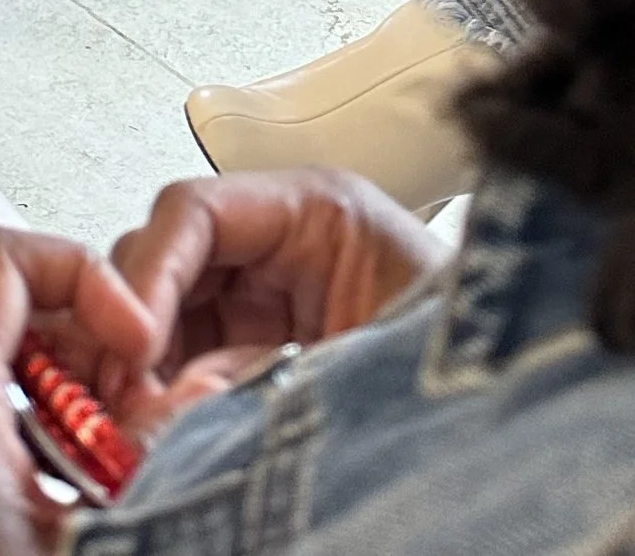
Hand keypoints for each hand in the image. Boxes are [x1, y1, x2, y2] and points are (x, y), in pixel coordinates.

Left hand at [0, 225, 160, 555]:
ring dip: (67, 401)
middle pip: (3, 316)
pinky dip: (34, 437)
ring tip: (117, 469)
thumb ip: (147, 449)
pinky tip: (76, 499)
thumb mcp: (90, 535)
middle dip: (86, 349)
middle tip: (139, 415)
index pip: (0, 259)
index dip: (83, 275)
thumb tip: (203, 399)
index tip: (133, 338)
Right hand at [110, 171, 443, 422]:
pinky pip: (186, 363)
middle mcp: (280, 248)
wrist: (509, 415)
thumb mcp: (364, 362)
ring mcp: (264, 300)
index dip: (151, 269)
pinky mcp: (255, 353)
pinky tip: (160, 425)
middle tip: (124, 394)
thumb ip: (259, 380)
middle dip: (133, 323)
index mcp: (319, 213)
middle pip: (165, 257)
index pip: (196, 209)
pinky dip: (163, 395)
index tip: (135, 338)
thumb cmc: (473, 369)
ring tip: (141, 419)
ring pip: (163, 314)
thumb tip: (161, 411)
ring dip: (141, 365)